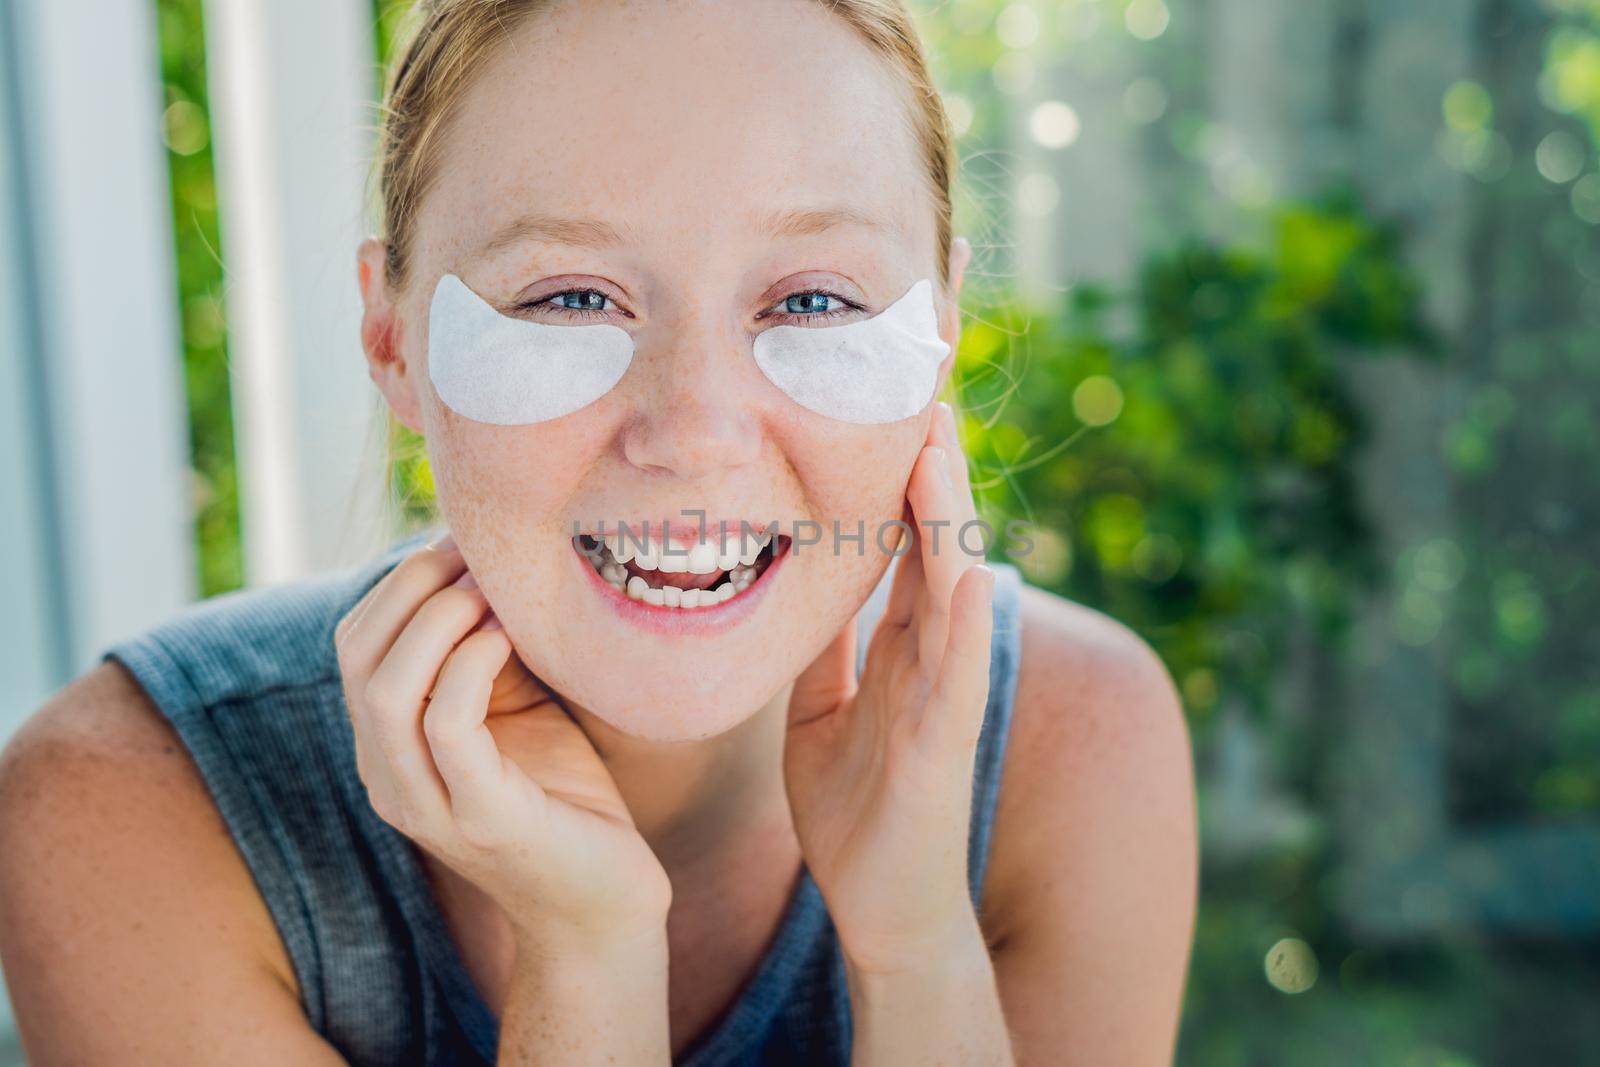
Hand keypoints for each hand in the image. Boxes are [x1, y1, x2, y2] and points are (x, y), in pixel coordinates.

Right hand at [333, 537, 671, 956]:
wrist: (606, 901)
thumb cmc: (563, 794)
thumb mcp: (515, 704)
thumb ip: (486, 647)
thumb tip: (487, 557)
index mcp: (387, 747)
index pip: (355, 644)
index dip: (400, 582)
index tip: (462, 543)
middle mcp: (388, 777)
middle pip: (357, 658)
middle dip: (411, 588)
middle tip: (474, 554)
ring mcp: (427, 804)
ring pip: (386, 692)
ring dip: (437, 621)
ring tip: (490, 589)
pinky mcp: (481, 819)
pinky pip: (447, 728)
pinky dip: (469, 666)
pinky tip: (508, 637)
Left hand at [783, 402, 995, 974]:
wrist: (881, 907)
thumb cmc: (855, 809)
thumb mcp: (820, 709)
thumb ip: (824, 648)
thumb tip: (798, 584)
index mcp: (901, 645)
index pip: (905, 540)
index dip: (898, 472)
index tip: (881, 400)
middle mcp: (932, 655)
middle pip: (935, 542)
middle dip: (930, 466)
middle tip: (920, 381)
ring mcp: (945, 696)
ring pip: (952, 588)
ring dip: (948, 516)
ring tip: (936, 442)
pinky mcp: (943, 745)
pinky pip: (956, 676)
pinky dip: (960, 622)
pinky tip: (959, 573)